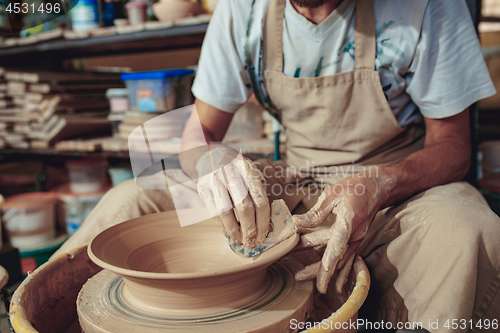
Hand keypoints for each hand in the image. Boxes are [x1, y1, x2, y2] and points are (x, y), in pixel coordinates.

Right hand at [196, 146, 269, 247]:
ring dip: (235, 231)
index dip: (263, 221)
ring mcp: (214, 181)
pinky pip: (213, 212)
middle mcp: (231, 173)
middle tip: (254, 242)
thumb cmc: (233, 166)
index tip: (265, 234)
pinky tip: (229, 234)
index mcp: (247, 169)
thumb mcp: (248, 169)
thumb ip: (257, 188)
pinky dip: (223, 226)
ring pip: (227, 212)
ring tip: (241, 241)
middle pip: (244, 207)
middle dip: (250, 229)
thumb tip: (267, 219)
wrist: (205, 153)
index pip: (260, 199)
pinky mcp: (203, 189)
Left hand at [293, 174, 394, 293]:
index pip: (337, 247)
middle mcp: (355, 235)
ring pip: (340, 260)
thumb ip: (315, 213)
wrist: (377, 187)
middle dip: (319, 271)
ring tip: (304, 275)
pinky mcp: (357, 239)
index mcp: (349, 222)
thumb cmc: (354, 188)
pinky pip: (347, 258)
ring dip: (324, 270)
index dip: (328, 265)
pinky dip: (341, 271)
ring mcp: (357, 239)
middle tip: (299, 277)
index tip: (321, 280)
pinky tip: (336, 285)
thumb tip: (296, 222)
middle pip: (336, 258)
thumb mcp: (331, 195)